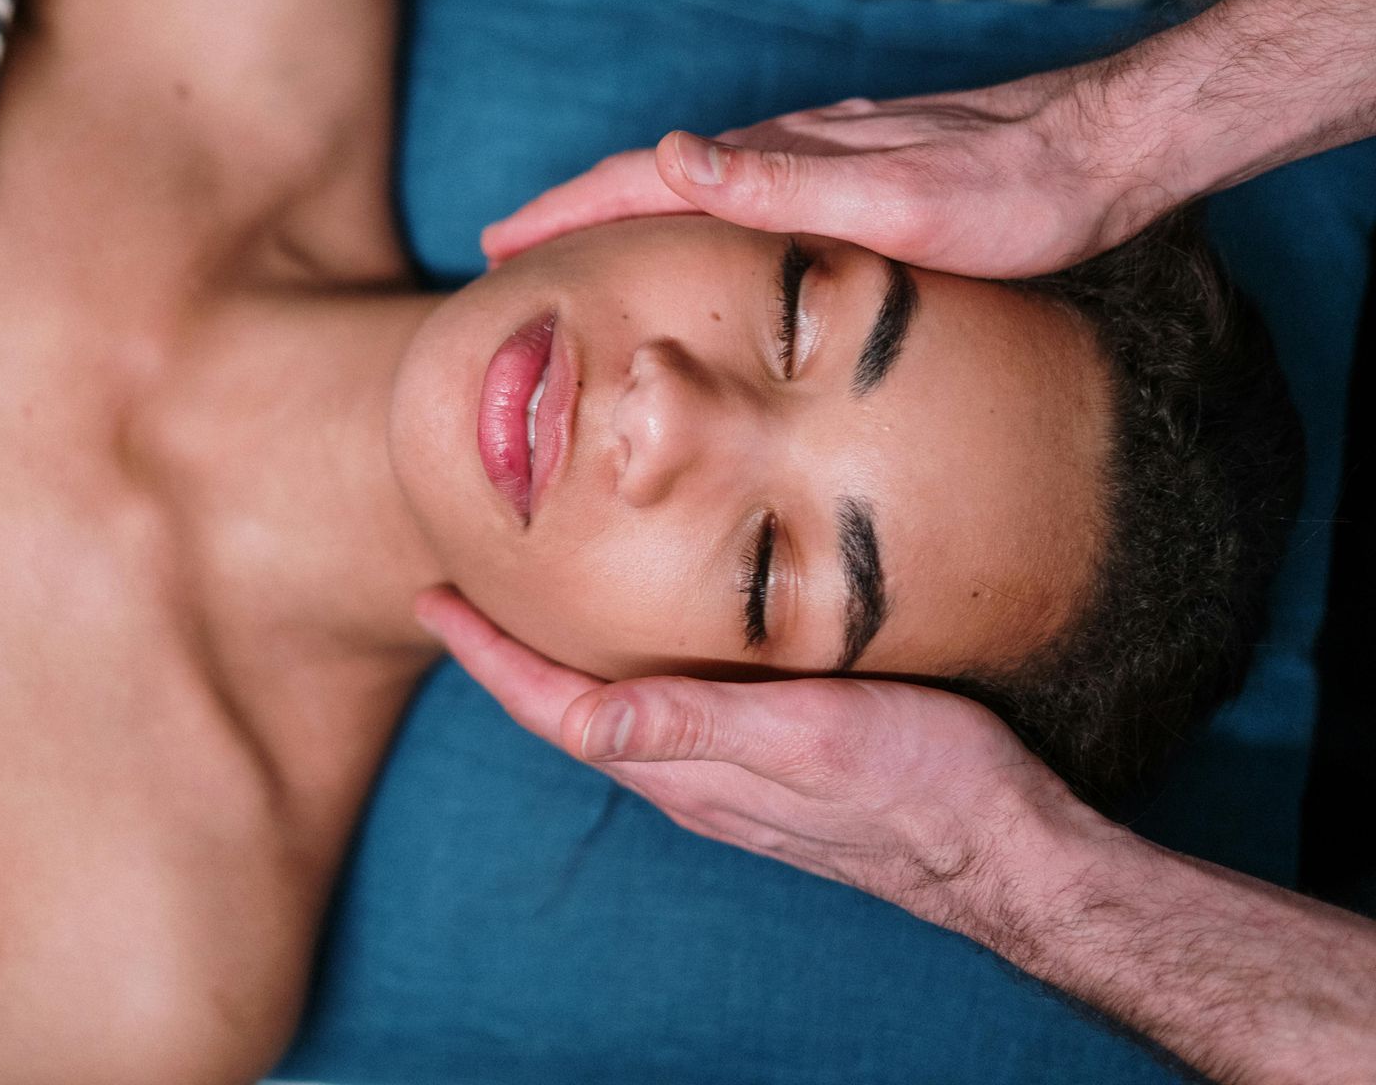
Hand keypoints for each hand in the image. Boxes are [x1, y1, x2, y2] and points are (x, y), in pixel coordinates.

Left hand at [412, 586, 1094, 927]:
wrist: (1007, 848)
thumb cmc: (920, 783)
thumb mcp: (810, 738)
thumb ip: (698, 725)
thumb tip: (584, 718)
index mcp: (684, 768)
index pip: (552, 709)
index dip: (487, 656)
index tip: (434, 600)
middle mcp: (690, 778)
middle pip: (567, 713)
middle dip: (506, 657)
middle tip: (462, 593)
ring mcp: (728, 778)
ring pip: (614, 715)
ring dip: (559, 666)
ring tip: (528, 611)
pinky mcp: (770, 767)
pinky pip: (666, 717)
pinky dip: (625, 673)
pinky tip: (644, 645)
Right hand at [481, 68, 1177, 279]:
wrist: (1100, 156)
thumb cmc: (1006, 192)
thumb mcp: (893, 200)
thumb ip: (782, 183)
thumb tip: (668, 157)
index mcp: (778, 160)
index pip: (639, 181)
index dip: (562, 214)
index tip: (496, 245)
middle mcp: (786, 154)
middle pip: (650, 181)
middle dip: (571, 214)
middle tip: (506, 252)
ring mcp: (816, 164)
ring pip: (691, 191)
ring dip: (623, 218)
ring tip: (577, 252)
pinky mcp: (847, 181)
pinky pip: (738, 201)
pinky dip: (686, 221)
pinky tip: (694, 242)